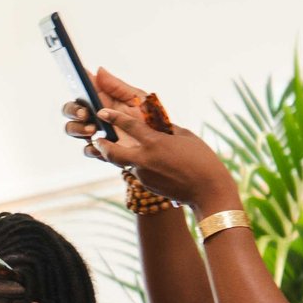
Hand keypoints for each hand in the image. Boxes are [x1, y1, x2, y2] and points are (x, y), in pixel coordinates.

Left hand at [64, 69, 241, 214]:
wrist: (207, 190)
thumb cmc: (202, 159)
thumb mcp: (186, 137)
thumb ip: (166, 131)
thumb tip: (154, 125)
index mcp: (155, 143)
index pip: (130, 126)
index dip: (114, 118)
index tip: (101, 112)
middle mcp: (145, 160)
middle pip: (112, 153)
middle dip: (101, 145)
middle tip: (95, 139)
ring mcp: (144, 175)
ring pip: (126, 163)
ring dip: (124, 156)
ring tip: (126, 149)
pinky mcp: (146, 186)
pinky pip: (139, 172)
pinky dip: (141, 166)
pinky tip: (154, 165)